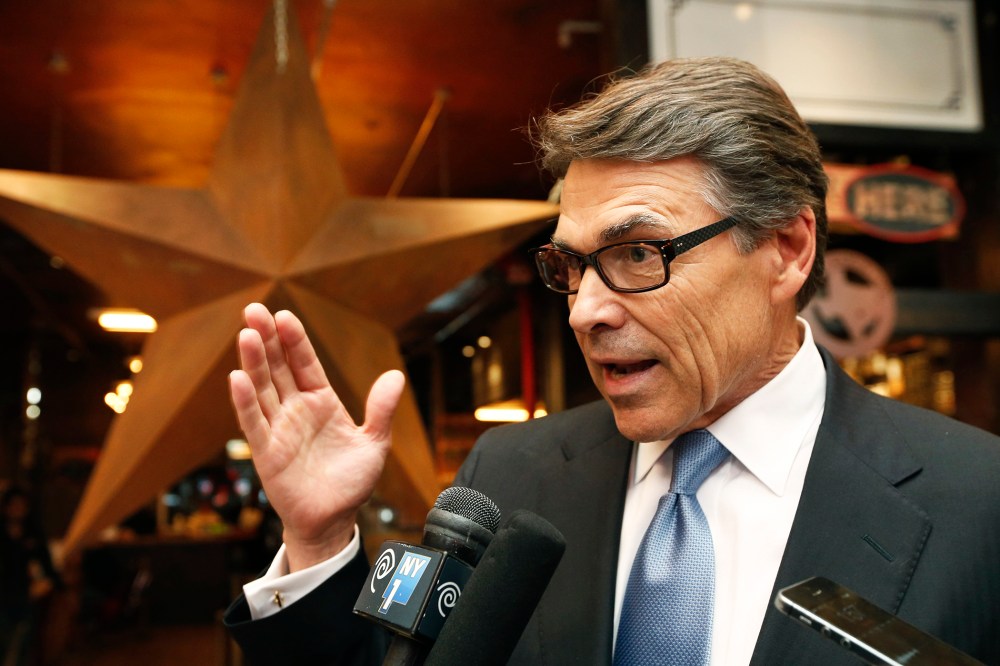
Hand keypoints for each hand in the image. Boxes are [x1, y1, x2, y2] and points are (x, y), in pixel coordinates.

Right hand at [229, 303, 403, 570]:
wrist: (334, 521)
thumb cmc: (351, 482)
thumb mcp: (375, 443)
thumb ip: (382, 411)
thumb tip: (395, 376)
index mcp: (321, 401)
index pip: (304, 363)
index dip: (294, 340)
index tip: (283, 315)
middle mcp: (296, 410)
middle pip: (277, 367)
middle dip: (266, 339)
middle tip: (254, 310)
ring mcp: (279, 429)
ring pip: (262, 389)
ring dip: (253, 363)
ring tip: (246, 335)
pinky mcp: (267, 453)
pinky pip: (254, 424)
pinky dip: (245, 402)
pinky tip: (237, 378)